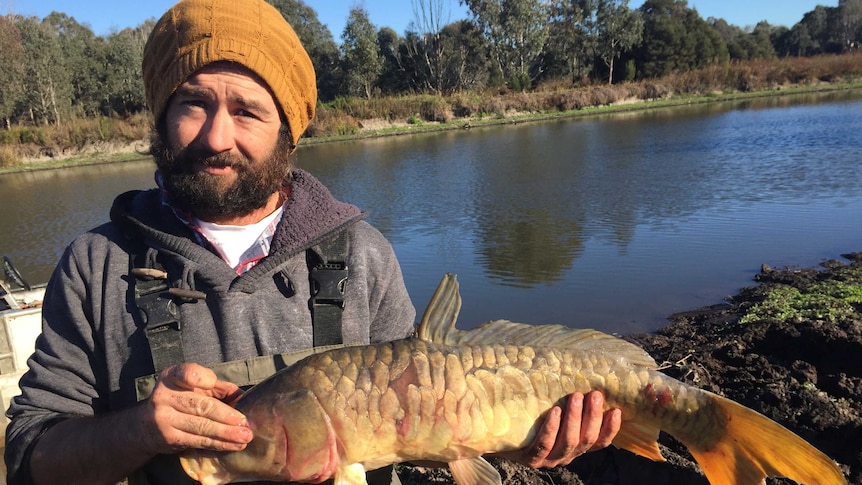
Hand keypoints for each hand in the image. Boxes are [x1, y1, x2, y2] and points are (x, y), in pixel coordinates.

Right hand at [136, 363, 253, 454]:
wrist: (145, 426)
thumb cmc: (179, 401)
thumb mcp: (195, 388)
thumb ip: (218, 389)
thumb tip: (243, 397)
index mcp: (172, 377)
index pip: (186, 373)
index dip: (199, 378)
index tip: (212, 382)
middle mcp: (165, 396)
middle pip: (201, 405)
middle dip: (226, 415)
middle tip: (245, 423)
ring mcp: (164, 418)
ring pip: (202, 426)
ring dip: (227, 433)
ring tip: (245, 437)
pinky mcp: (169, 438)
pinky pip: (199, 440)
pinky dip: (219, 443)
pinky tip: (233, 445)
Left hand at [498, 391, 620, 467]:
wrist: (498, 430)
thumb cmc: (531, 414)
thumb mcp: (554, 407)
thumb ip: (570, 400)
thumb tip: (587, 371)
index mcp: (576, 446)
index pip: (599, 442)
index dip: (610, 428)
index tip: (616, 410)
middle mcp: (565, 455)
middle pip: (586, 440)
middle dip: (593, 416)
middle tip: (594, 394)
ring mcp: (548, 459)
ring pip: (568, 442)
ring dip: (575, 419)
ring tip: (576, 397)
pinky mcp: (531, 458)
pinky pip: (543, 445)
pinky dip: (551, 428)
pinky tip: (554, 411)